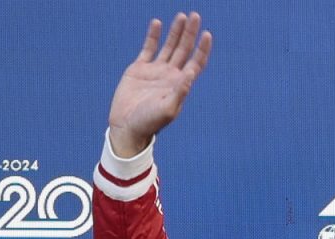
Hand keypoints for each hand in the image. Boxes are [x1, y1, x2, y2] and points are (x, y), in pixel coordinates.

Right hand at [107, 12, 212, 156]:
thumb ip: (180, 91)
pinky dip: (153, 35)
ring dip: (176, 31)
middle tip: (195, 15)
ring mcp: (155, 71)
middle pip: (184, 49)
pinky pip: (148, 48)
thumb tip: (191, 72)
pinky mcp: (139, 69)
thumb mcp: (168, 109)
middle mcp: (170, 75)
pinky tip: (157, 23)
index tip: (207, 33)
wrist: (128, 127)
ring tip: (182, 16)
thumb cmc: (149, 123)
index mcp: (180, 84)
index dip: (202, 48)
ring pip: (169, 46)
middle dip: (190, 33)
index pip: (196, 62)